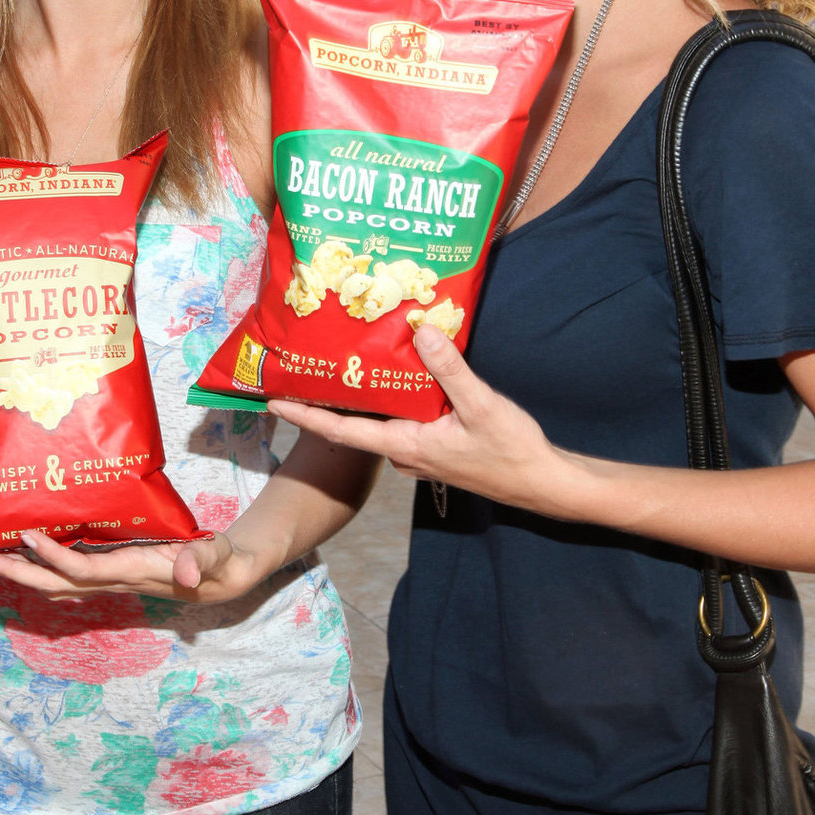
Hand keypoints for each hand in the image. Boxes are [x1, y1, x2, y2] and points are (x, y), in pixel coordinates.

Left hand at [0, 529, 265, 604]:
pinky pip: (66, 575)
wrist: (224, 579)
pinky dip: (39, 567)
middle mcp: (114, 582)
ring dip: (19, 573)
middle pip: (55, 584)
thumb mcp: (219, 559)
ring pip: (55, 583)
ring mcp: (109, 580)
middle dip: (16, 573)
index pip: (85, 570)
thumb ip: (202, 561)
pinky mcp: (110, 573)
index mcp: (135, 574)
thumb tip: (185, 571)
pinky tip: (23, 553)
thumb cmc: (221, 564)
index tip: (27, 536)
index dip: (54, 557)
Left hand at [269, 325, 579, 517]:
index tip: (272, 404)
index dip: (306, 417)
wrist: (542, 482)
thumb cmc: (510, 451)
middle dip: (332, 396)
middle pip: (357, 423)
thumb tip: (420, 331)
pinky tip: (403, 373)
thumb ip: (448, 369)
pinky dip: (396, 399)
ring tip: (350, 359)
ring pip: (382, 421)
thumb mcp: (480, 405)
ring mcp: (420, 454)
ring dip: (367, 395)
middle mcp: (404, 453)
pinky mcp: (436, 448)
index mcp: (405, 445)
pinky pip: (404, 421)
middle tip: (309, 364)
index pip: (342, 431)